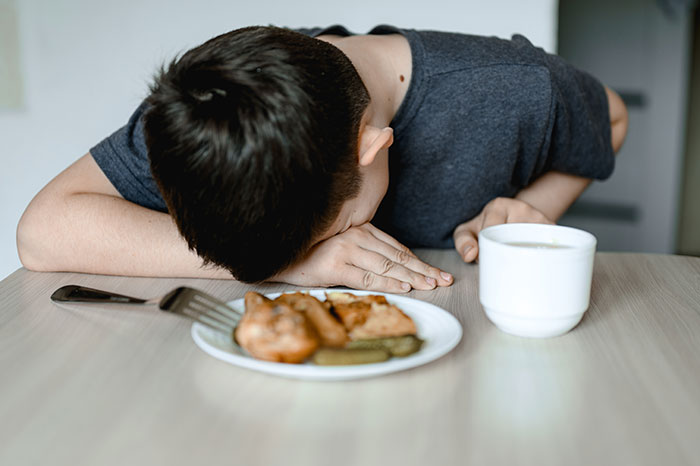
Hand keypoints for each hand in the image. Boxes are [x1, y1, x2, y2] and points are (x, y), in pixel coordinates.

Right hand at [272, 223, 452, 292]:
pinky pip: (369, 276)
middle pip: (398, 256)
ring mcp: (347, 249)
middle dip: (423, 270)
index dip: (418, 261)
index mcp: (361, 229)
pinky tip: (405, 287)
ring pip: (388, 266)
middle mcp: (356, 236)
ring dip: (412, 277)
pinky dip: (389, 282)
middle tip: (443, 280)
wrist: (279, 255)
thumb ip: (364, 251)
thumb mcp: (341, 246)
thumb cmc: (310, 253)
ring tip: (431, 285)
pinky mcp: (336, 264)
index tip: (435, 272)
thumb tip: (391, 269)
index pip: (397, 248)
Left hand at [453, 197, 553, 262]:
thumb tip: (471, 255)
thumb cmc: (487, 227)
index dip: (486, 247)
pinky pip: (548, 247)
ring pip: (531, 245)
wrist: (514, 220)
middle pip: (513, 239)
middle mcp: (521, 208)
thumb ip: (462, 242)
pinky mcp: (553, 228)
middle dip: (504, 253)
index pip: (491, 230)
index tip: (486, 252)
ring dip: (522, 256)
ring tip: (515, 256)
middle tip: (501, 258)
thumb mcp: (468, 231)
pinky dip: (539, 257)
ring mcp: (539, 218)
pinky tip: (532, 258)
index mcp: (498, 206)